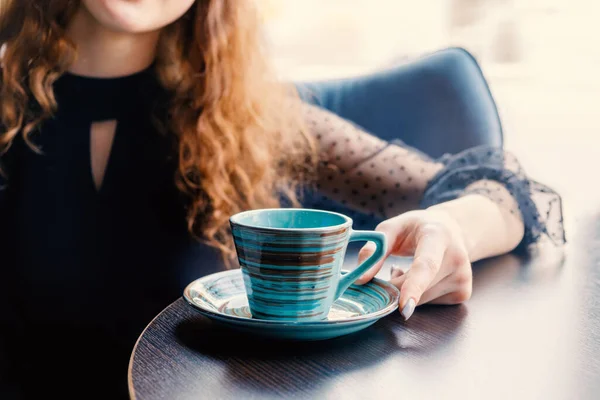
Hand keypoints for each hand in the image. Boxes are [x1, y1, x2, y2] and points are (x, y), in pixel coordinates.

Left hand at [356, 209, 472, 319]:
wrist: (451, 229)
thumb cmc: (416, 228)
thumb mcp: (392, 228)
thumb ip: (375, 250)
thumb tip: (360, 279)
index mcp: (438, 236)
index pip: (426, 265)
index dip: (413, 286)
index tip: (404, 307)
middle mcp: (456, 257)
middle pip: (418, 287)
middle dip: (395, 287)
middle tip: (389, 270)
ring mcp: (463, 277)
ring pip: (422, 300)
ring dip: (405, 291)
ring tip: (408, 268)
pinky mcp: (463, 292)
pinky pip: (430, 304)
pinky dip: (417, 295)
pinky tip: (420, 278)